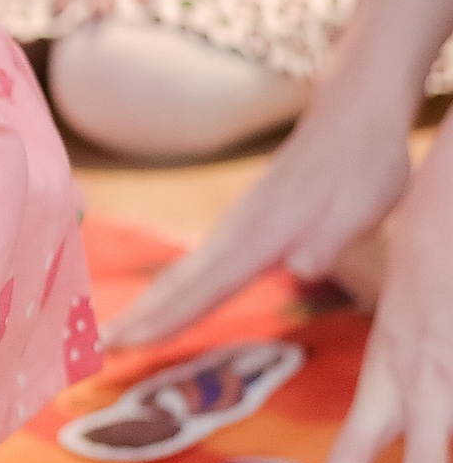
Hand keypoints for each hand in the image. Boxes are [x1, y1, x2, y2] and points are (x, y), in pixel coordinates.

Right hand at [110, 63, 417, 346]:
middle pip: (180, 283)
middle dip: (138, 317)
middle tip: (98, 347)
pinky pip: (196, 264)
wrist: (354, 115)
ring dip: (147, 305)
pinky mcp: (242, 223)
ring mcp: (236, 225)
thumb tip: (305, 267)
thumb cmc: (364, 165)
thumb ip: (330, 239)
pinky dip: (170, 288)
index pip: (207, 287)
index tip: (126, 343)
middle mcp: (238, 232)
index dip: (167, 319)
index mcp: (264, 235)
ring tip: (113, 332)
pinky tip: (162, 299)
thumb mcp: (363, 206)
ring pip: (182, 273)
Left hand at [295, 136, 452, 462]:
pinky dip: (451, 431)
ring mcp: (449, 355)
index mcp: (388, 360)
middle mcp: (420, 364)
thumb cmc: (431, 251)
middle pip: (423, 447)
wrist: (443, 201)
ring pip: (446, 433)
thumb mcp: (409, 315)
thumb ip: (410, 363)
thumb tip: (414, 403)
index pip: (357, 436)